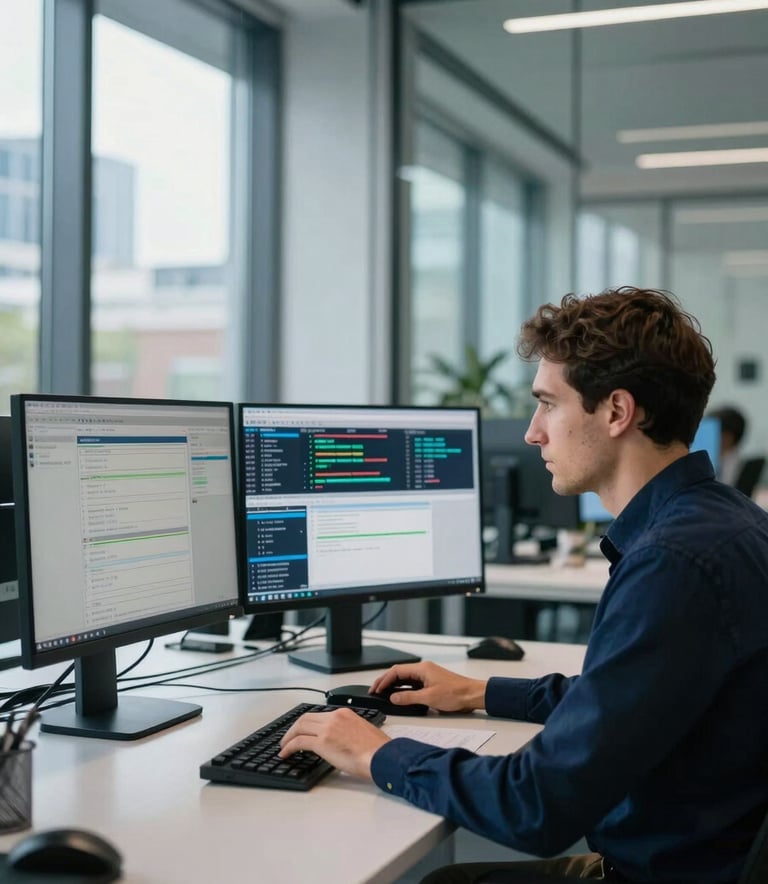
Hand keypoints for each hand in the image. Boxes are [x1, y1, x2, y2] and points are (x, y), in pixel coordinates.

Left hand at [279, 708, 389, 779]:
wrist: (381, 756)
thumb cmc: (377, 750)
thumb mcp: (362, 731)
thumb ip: (348, 731)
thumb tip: (341, 740)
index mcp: (344, 713)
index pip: (318, 715)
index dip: (307, 724)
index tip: (302, 731)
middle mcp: (334, 717)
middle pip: (305, 718)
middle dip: (294, 728)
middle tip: (288, 738)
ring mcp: (328, 728)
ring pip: (299, 727)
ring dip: (288, 737)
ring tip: (284, 746)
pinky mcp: (322, 742)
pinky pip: (299, 741)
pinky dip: (289, 747)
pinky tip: (285, 754)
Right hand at [370, 662, 486, 713]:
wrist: (472, 695)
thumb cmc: (456, 693)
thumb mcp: (429, 698)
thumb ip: (409, 698)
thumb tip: (393, 698)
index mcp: (422, 669)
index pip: (396, 671)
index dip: (384, 680)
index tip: (376, 689)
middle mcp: (423, 669)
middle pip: (399, 673)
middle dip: (385, 681)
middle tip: (375, 690)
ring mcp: (427, 675)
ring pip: (405, 678)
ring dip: (393, 685)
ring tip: (383, 693)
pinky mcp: (430, 682)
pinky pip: (412, 683)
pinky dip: (403, 688)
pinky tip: (399, 695)